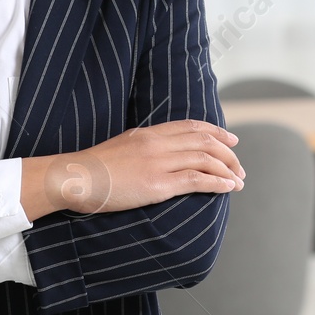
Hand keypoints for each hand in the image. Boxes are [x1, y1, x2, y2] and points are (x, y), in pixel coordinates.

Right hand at [22, 119, 242, 219]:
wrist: (74, 178)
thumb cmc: (93, 169)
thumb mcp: (122, 148)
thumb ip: (144, 147)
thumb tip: (159, 155)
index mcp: (148, 133)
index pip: (191, 127)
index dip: (215, 132)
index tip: (231, 139)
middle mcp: (157, 144)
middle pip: (204, 141)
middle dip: (228, 153)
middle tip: (239, 165)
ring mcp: (158, 163)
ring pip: (205, 159)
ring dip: (227, 169)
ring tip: (239, 179)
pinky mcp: (157, 184)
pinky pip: (196, 180)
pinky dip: (217, 182)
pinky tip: (228, 187)